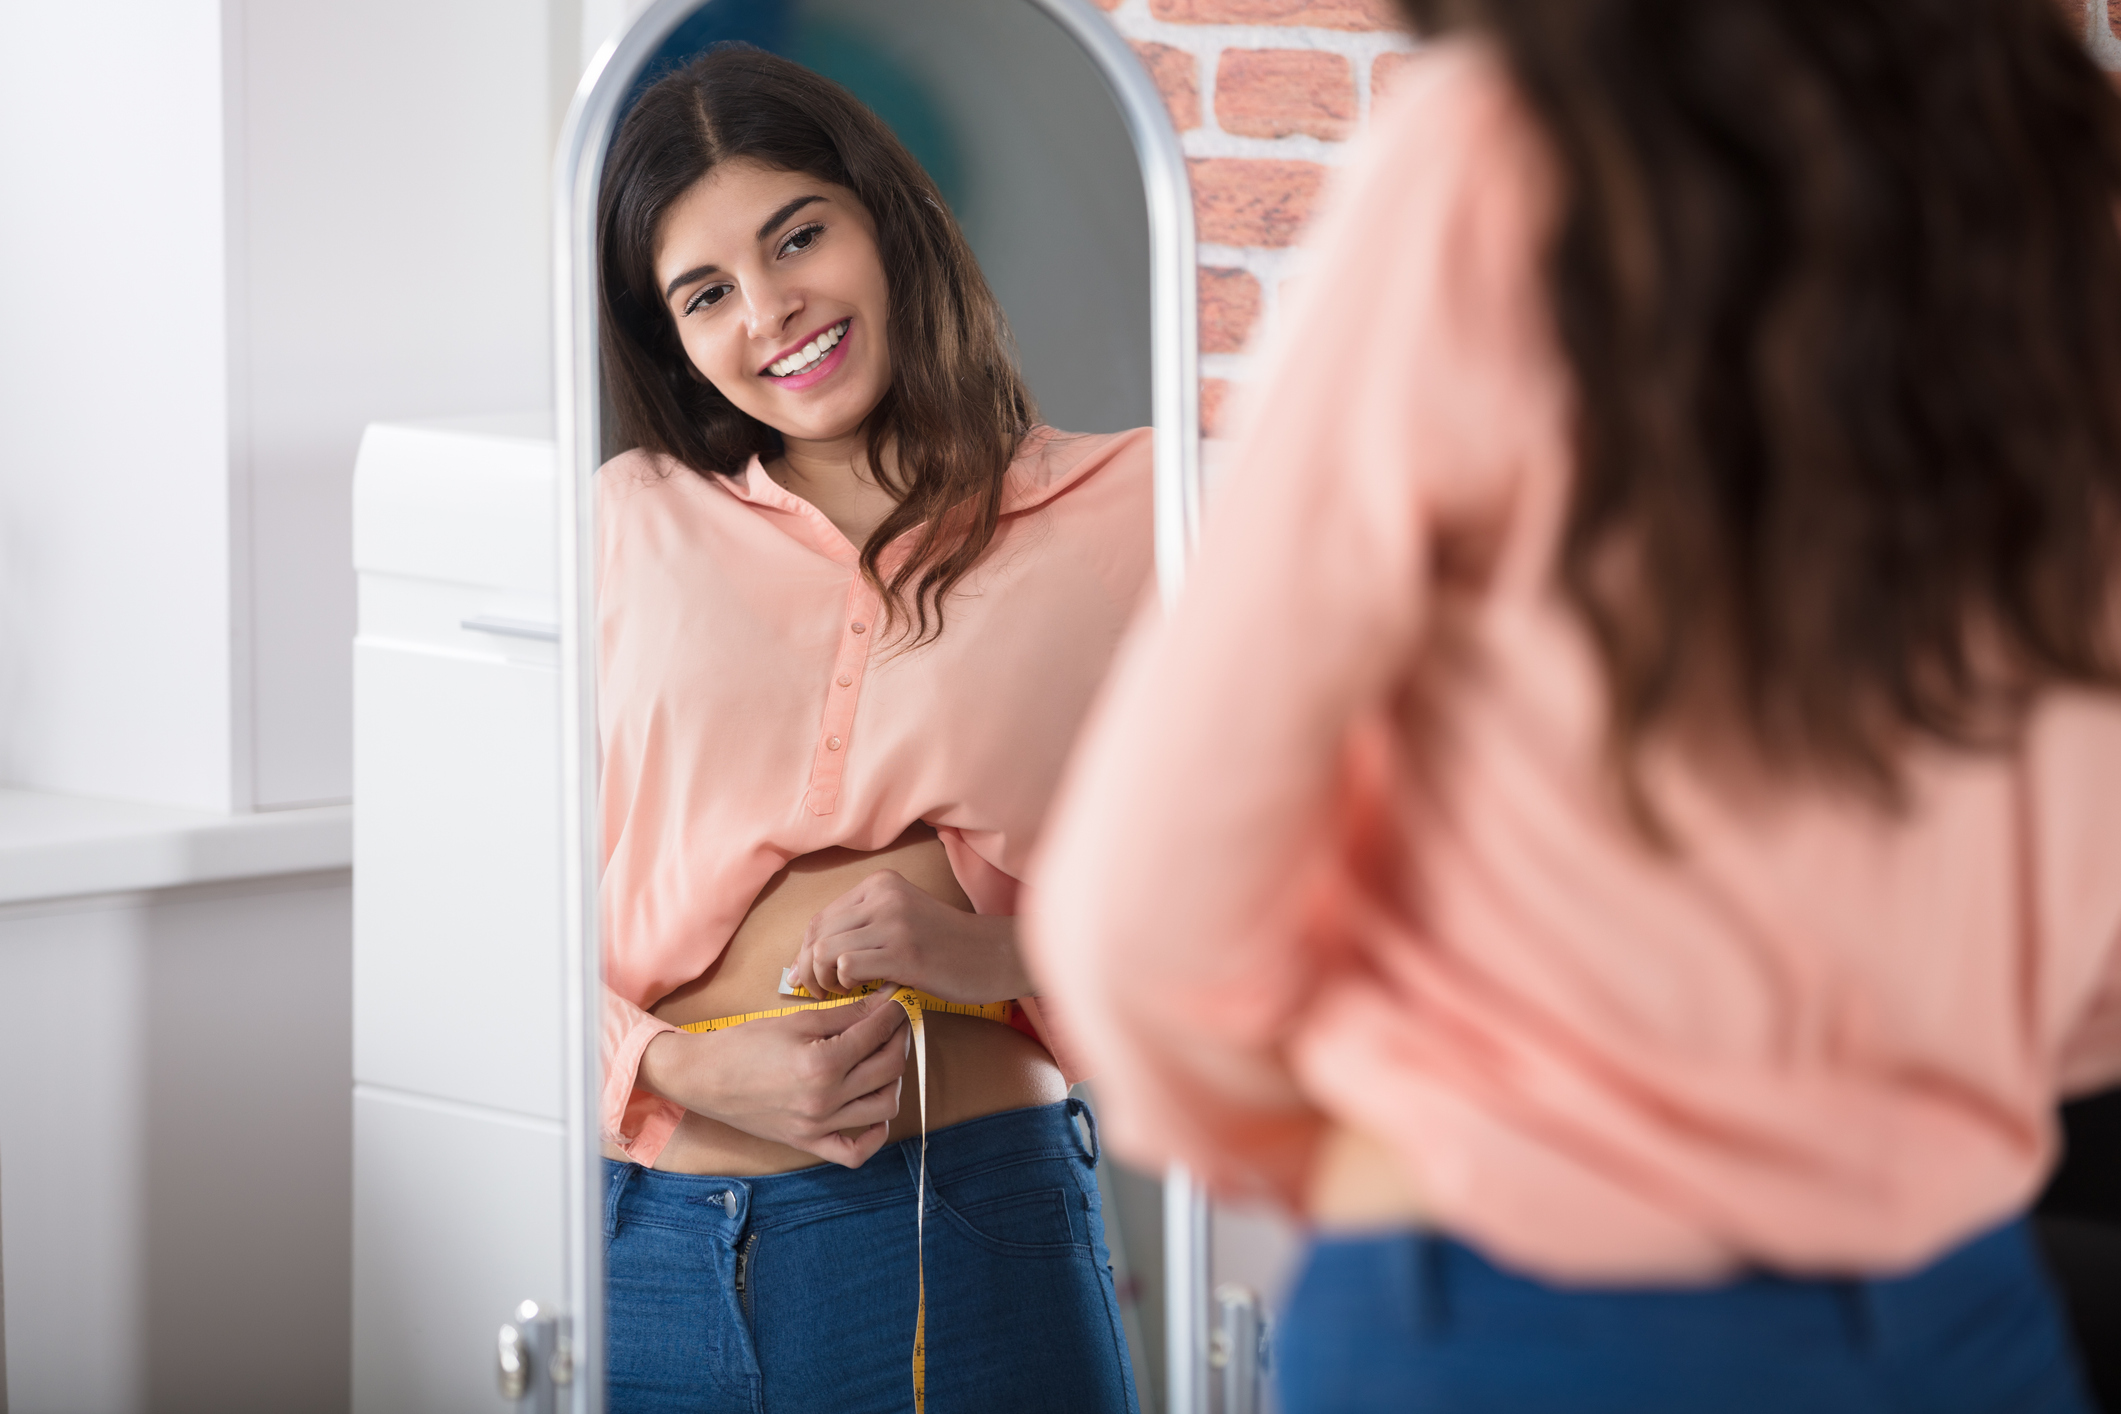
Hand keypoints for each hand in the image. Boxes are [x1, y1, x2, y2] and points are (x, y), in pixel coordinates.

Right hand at [638, 991, 908, 1167]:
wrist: (706, 1078)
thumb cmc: (746, 1045)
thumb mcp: (798, 1020)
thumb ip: (847, 1014)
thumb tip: (885, 1001)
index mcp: (822, 1063)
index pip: (878, 1034)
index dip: (895, 1013)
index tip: (898, 1002)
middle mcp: (825, 1100)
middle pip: (889, 1068)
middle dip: (900, 1040)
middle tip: (895, 1025)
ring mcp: (819, 1126)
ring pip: (884, 1107)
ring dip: (894, 1080)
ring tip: (884, 1059)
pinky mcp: (809, 1143)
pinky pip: (855, 1152)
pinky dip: (874, 1136)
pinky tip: (875, 1113)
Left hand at [788, 869, 1032, 1004]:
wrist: (995, 955)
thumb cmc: (947, 946)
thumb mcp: (902, 919)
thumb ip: (862, 928)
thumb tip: (808, 958)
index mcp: (880, 884)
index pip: (821, 917)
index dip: (805, 952)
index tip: (808, 977)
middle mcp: (883, 895)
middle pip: (817, 934)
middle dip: (808, 970)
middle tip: (818, 993)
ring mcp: (894, 922)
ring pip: (825, 951)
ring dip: (823, 980)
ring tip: (840, 994)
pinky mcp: (904, 952)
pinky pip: (847, 966)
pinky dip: (845, 985)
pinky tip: (861, 993)